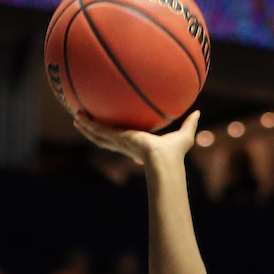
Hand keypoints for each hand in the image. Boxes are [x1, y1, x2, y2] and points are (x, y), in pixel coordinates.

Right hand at [73, 109, 199, 166]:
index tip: (114, 129)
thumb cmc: (175, 153)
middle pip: (106, 137)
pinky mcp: (116, 140)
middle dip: (95, 130)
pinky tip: (78, 117)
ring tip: (75, 118)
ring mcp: (119, 143)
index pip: (125, 140)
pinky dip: (88, 125)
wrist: (164, 160)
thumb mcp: (184, 134)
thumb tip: (198, 112)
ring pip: (98, 136)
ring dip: (86, 128)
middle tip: (86, 121)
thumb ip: (190, 124)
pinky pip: (98, 131)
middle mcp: (126, 145)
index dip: (118, 136)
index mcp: (138, 145)